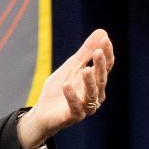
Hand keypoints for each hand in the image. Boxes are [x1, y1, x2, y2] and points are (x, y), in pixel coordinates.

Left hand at [17, 29, 113, 148]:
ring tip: (85, 69)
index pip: (106, 67)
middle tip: (98, 52)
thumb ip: (85, 52)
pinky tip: (67, 85)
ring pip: (92, 94)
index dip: (107, 54)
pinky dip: (71, 96)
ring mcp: (85, 107)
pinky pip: (75, 107)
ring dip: (89, 81)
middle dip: (100, 66)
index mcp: (95, 82)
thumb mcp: (71, 67)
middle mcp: (94, 95)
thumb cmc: (59, 90)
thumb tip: (103, 32)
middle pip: (101, 79)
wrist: (42, 113)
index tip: (105, 40)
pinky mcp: (73, 117)